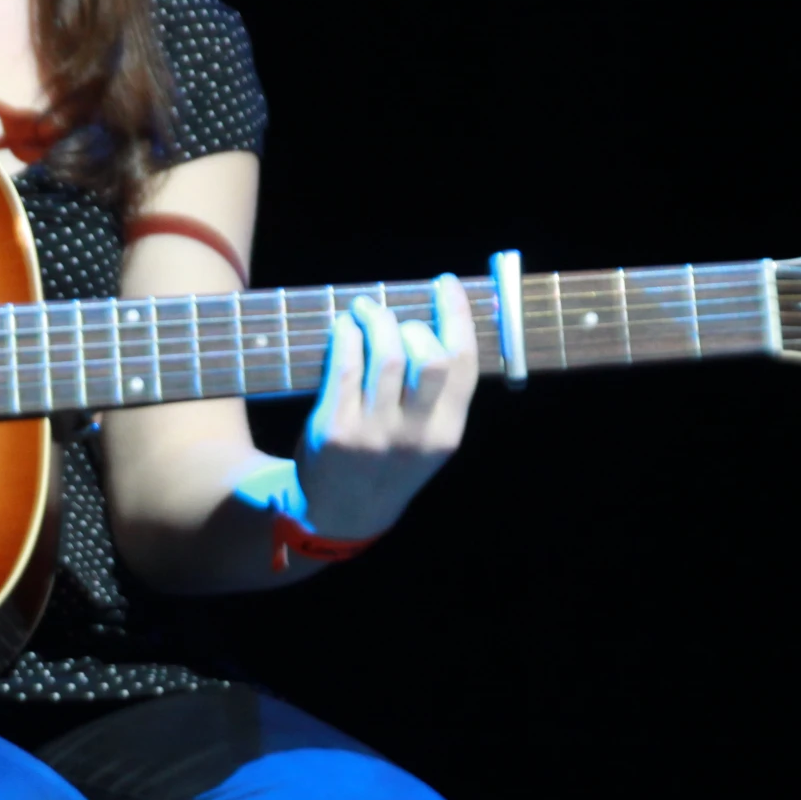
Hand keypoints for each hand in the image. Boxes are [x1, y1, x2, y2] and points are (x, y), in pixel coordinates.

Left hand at [292, 275, 478, 540]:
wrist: (342, 514)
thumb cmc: (388, 463)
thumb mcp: (427, 439)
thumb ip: (438, 393)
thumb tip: (437, 317)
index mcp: (447, 432)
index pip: (464, 363)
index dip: (457, 315)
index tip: (446, 284)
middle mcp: (415, 435)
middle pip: (430, 358)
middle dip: (413, 322)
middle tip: (395, 315)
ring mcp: (375, 433)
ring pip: (385, 356)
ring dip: (375, 319)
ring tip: (365, 309)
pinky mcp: (336, 429)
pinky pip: (345, 367)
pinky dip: (346, 336)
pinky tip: (344, 327)